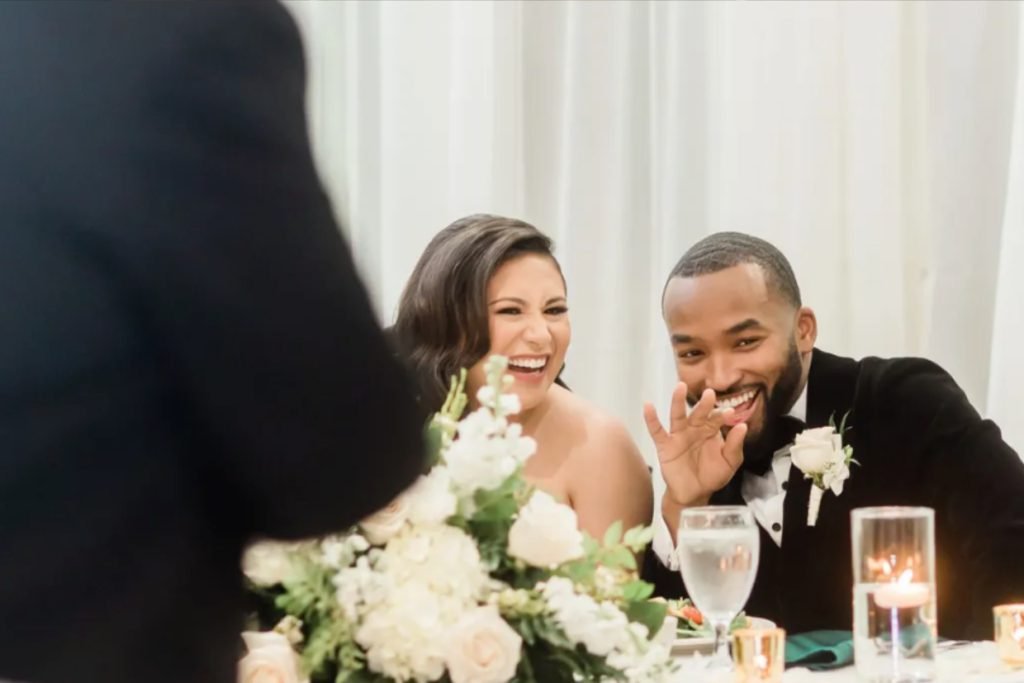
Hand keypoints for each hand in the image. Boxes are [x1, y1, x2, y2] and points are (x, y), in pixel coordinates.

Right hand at [643, 383, 746, 508]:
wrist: (694, 494)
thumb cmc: (712, 476)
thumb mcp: (729, 463)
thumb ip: (735, 445)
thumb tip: (742, 426)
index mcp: (710, 431)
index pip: (717, 419)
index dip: (723, 416)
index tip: (731, 413)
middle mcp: (694, 429)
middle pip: (698, 413)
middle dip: (704, 404)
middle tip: (710, 394)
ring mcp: (679, 436)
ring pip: (678, 416)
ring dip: (678, 401)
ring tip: (680, 387)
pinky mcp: (665, 445)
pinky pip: (657, 431)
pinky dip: (651, 419)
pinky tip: (648, 406)